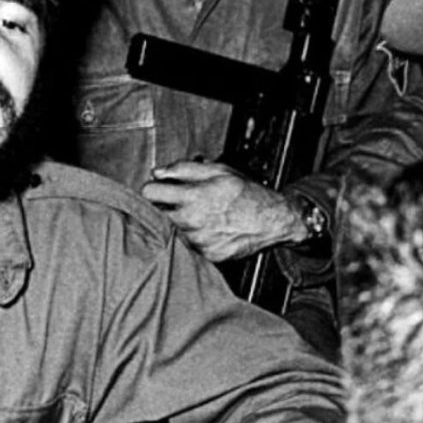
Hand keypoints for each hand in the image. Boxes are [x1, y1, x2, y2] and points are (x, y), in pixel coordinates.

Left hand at [140, 160, 304, 261]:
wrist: (273, 220)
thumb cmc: (246, 193)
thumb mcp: (218, 170)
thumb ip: (183, 169)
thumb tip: (157, 172)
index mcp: (193, 197)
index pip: (150, 193)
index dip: (152, 188)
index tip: (156, 190)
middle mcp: (192, 221)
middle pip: (156, 214)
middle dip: (163, 207)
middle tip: (177, 203)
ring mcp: (198, 240)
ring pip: (171, 231)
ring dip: (177, 224)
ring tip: (198, 216)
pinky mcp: (206, 254)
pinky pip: (188, 246)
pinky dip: (191, 238)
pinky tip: (206, 229)